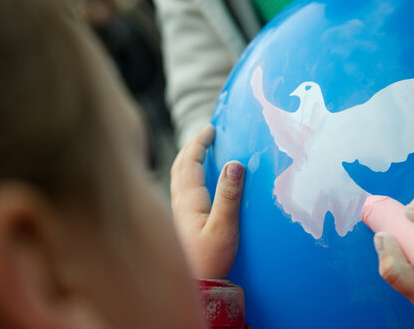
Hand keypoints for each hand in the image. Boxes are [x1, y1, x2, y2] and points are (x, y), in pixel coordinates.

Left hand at [170, 125, 244, 278]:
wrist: (198, 284)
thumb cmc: (210, 259)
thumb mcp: (224, 228)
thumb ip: (229, 196)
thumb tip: (235, 164)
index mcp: (189, 200)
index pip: (191, 162)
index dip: (199, 143)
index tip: (211, 129)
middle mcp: (179, 203)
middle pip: (180, 166)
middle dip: (192, 147)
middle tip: (206, 135)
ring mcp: (178, 212)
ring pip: (178, 177)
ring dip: (188, 159)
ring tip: (200, 151)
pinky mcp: (181, 221)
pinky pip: (181, 187)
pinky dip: (188, 173)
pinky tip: (196, 181)